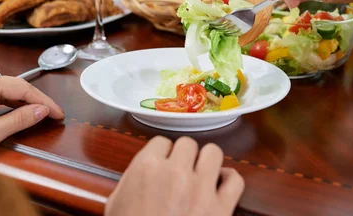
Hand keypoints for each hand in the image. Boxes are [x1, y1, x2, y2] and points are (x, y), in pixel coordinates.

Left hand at [0, 72, 64, 149]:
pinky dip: (10, 103)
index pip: (22, 88)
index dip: (43, 100)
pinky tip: (20, 110)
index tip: (57, 112)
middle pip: (16, 86)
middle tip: (53, 113)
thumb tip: (41, 110)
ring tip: (40, 112)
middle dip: (36, 100)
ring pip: (7, 90)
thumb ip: (19, 119)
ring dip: (24, 101)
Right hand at [106, 136, 244, 215]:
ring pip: (213, 152)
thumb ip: (132, 179)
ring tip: (201, 174)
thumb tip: (144, 170)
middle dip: (183, 158)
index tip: (163, 164)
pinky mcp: (221, 209)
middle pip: (187, 144)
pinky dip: (229, 181)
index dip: (162, 155)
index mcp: (147, 168)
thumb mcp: (117, 204)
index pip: (161, 142)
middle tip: (180, 172)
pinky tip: (220, 187)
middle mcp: (176, 173)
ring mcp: (201, 190)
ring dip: (207, 162)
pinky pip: (235, 179)